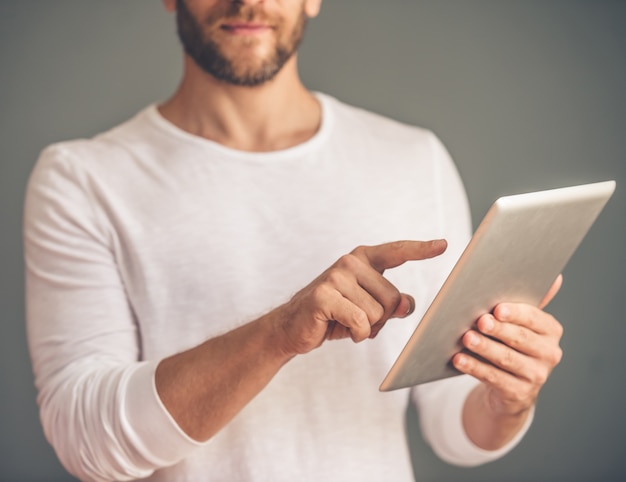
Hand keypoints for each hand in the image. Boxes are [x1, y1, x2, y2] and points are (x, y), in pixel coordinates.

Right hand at [274, 240, 447, 355]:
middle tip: (357, 319)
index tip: (443, 245)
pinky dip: (357, 334)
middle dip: (381, 319)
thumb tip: (407, 304)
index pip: (396, 252)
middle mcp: (350, 263)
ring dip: (366, 328)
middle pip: (393, 299)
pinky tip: (338, 329)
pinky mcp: (325, 295)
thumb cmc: (335, 315)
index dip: (421, 249)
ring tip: (345, 322)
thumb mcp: (368, 308)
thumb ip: (391, 303)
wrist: (294, 326)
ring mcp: (336, 277)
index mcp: (362, 259)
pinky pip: (361, 322)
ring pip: (378, 314)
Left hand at [452, 275, 563, 415]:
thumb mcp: (520, 322)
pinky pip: (494, 379)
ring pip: (507, 359)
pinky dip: (475, 368)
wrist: (509, 387)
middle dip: (499, 329)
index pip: (535, 319)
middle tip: (479, 321)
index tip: (498, 308)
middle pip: (521, 339)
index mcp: (551, 331)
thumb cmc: (510, 343)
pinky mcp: (519, 394)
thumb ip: (528, 301)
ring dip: (485, 348)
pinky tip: (459, 359)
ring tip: (466, 338)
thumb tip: (555, 277)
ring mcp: (536, 376)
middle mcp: (549, 354)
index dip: (517, 314)